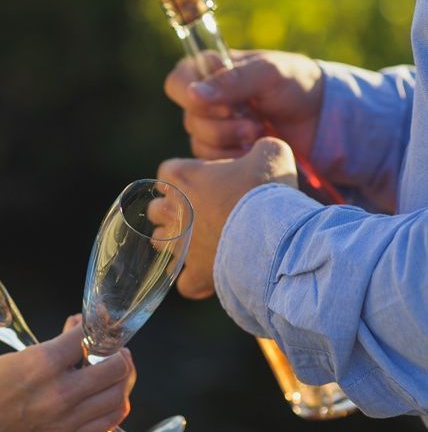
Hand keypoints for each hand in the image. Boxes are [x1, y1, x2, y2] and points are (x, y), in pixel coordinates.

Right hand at [0, 316, 135, 431]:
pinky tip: (108, 399)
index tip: (98, 322)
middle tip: (110, 349)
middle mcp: (60, 392)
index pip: (88, 337)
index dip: (97, 325)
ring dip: (121, 380)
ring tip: (114, 373)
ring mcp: (66, 418)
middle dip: (117, 352)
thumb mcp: (9, 359)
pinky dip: (115, 407)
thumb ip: (47, 349)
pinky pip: (107, 422)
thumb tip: (74, 333)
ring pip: (118, 396)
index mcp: (41, 363)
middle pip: (115, 367)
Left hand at [155, 137, 299, 298]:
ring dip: (177, 242)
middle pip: (157, 209)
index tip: (206, 180)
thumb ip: (260, 148)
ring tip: (203, 241)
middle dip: (174, 209)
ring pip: (161, 243)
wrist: (274, 233)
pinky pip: (185, 283)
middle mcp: (173, 212)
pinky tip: (208, 275)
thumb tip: (263, 149)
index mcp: (183, 178)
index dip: (185, 175)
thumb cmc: (268, 190)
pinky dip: (194, 281)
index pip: (168, 171)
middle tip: (203, 210)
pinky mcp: (197, 273)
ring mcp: (181, 245)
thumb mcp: (272, 154)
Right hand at [164, 49, 323, 159]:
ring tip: (260, 133)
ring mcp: (212, 128)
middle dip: (223, 125)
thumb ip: (233, 81)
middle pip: (189, 119)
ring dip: (231, 141)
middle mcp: (205, 100)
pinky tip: (254, 149)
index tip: (226, 105)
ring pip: (199, 143)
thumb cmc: (296, 83)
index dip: (193, 97)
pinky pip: (211, 162)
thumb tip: (194, 93)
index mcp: (209, 71)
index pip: (177, 82)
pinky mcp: (222, 152)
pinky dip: (234, 157)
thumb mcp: (270, 73)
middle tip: (254, 122)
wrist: (320, 118)